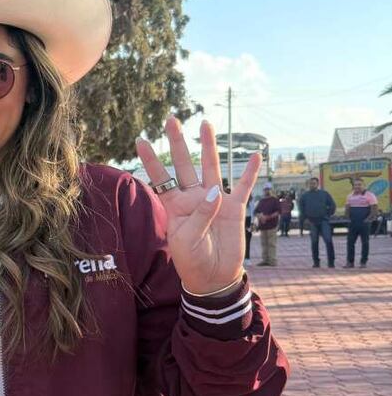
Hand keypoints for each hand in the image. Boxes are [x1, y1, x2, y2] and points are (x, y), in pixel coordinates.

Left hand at [135, 117, 261, 294]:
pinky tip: (256, 155)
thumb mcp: (187, 240)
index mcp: (175, 205)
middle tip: (171, 119)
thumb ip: (200, 216)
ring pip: (211, 167)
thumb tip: (215, 193)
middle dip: (177, 142)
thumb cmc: (193, 259)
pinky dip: (250, 172)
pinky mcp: (235, 208)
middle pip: (184, 164)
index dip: (150, 161)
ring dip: (209, 146)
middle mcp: (194, 197)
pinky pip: (244, 186)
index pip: (160, 178)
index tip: (140, 140)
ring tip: (205, 124)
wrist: (213, 276)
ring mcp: (215, 201)